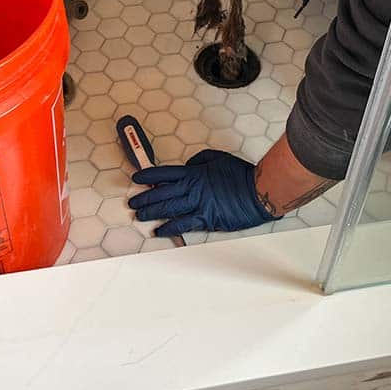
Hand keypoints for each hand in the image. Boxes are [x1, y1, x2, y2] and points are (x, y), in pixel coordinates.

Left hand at [128, 150, 278, 236]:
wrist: (257, 192)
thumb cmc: (241, 175)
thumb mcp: (218, 158)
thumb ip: (199, 160)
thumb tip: (188, 166)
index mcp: (194, 173)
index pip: (164, 174)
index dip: (148, 176)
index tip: (137, 178)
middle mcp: (192, 189)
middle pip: (161, 193)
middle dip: (144, 198)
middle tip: (133, 202)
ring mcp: (197, 205)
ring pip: (168, 209)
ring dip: (151, 212)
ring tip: (140, 215)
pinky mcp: (205, 219)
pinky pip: (182, 224)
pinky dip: (169, 228)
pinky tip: (159, 231)